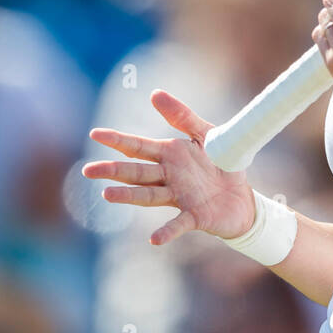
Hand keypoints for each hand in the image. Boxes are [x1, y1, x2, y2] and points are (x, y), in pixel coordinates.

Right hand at [85, 90, 256, 244]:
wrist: (244, 197)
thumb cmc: (223, 163)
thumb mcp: (206, 133)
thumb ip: (182, 115)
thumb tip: (154, 93)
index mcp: (170, 155)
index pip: (138, 147)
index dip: (118, 140)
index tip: (95, 134)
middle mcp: (169, 177)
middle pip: (136, 173)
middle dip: (113, 170)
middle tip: (88, 170)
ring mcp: (180, 198)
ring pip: (150, 196)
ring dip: (129, 196)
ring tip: (107, 195)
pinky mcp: (195, 216)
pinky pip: (179, 224)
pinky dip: (167, 232)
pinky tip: (153, 239)